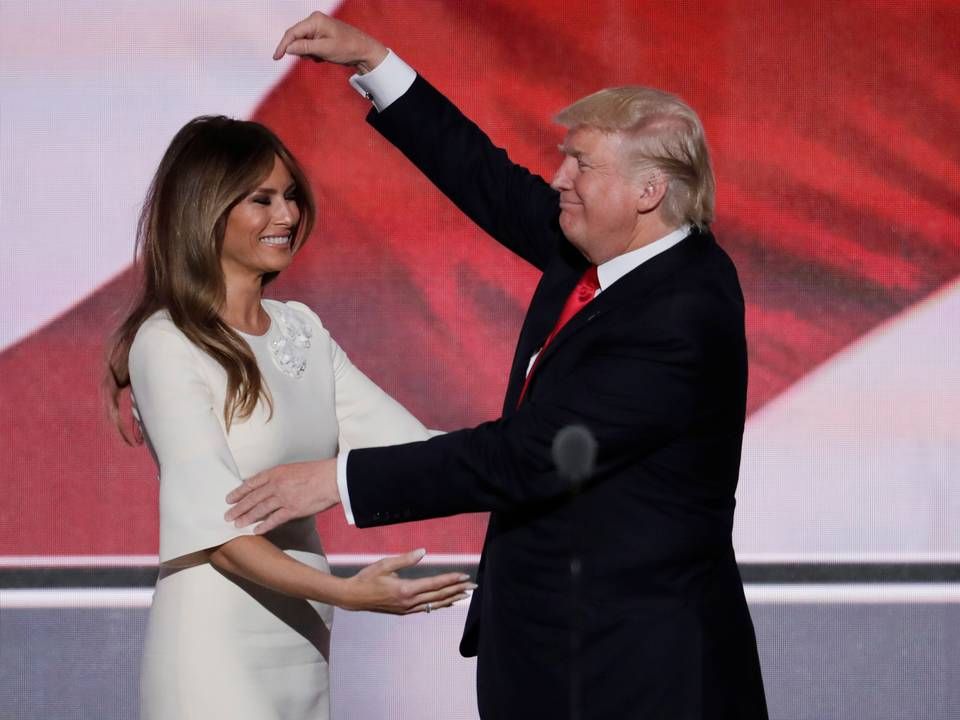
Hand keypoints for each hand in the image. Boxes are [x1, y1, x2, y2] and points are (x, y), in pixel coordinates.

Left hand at [225, 458, 338, 532]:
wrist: (332, 478)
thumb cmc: (317, 472)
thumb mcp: (294, 469)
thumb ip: (281, 477)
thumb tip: (272, 486)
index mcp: (276, 472)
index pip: (252, 483)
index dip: (238, 491)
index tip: (229, 498)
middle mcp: (276, 485)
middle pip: (252, 498)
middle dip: (238, 507)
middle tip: (227, 515)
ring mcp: (283, 498)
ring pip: (259, 509)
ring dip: (246, 518)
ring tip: (236, 524)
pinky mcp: (292, 510)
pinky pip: (274, 520)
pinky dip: (263, 526)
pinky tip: (255, 531)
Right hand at [273, 10, 387, 71]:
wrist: (365, 51)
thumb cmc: (347, 48)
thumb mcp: (324, 50)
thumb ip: (305, 47)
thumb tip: (288, 48)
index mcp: (315, 20)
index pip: (292, 33)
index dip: (283, 46)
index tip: (276, 58)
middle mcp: (315, 20)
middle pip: (296, 38)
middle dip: (301, 51)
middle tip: (315, 58)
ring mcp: (318, 27)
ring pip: (303, 44)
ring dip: (309, 54)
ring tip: (322, 57)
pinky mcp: (322, 35)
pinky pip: (310, 46)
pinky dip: (314, 54)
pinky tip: (325, 57)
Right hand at [338, 548, 475, 613]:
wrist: (353, 597)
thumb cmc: (367, 578)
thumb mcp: (385, 565)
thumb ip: (405, 559)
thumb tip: (423, 551)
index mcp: (405, 589)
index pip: (434, 584)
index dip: (451, 579)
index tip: (464, 576)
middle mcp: (409, 602)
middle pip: (439, 596)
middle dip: (457, 590)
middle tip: (473, 586)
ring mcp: (407, 609)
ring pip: (434, 605)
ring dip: (451, 599)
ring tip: (465, 595)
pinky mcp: (404, 611)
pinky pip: (426, 608)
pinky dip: (439, 605)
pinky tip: (447, 602)